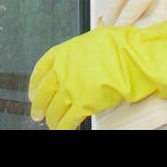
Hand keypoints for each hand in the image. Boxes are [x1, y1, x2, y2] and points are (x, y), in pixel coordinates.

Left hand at [27, 0, 166, 129]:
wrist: (133, 58)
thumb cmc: (122, 45)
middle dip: (38, 104)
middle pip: (43, 91)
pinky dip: (63, 127)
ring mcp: (71, 87)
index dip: (34, 81)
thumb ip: (84, 49)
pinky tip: (63, 130)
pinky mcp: (83, 104)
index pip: (41, 67)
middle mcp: (64, 69)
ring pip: (53, 108)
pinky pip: (67, 120)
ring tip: (50, 124)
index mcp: (65, 51)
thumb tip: (85, 51)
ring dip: (50, 118)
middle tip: (36, 113)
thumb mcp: (96, 36)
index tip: (32, 89)